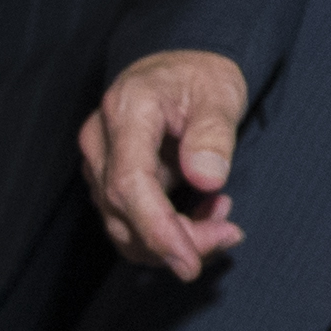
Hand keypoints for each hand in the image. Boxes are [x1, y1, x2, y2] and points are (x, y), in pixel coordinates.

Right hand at [83, 49, 251, 274]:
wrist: (180, 69)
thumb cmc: (201, 77)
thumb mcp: (219, 93)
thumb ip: (213, 133)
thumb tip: (207, 179)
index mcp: (126, 111)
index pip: (128, 183)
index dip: (157, 229)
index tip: (189, 261)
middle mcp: (101, 141)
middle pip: (124, 213)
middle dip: (179, 240)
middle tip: (230, 236)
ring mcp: (99, 164)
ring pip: (124, 227)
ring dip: (176, 240)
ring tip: (223, 220)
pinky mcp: (108, 182)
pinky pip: (131, 223)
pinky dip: (167, 233)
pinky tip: (205, 215)